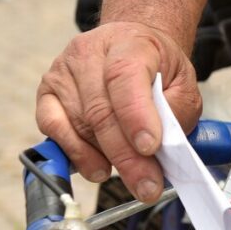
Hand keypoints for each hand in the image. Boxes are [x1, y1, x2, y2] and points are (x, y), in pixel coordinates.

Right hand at [36, 21, 201, 201]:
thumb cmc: (158, 68)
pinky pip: (53, 128)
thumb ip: (178, 110)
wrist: (131, 46)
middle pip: (101, 111)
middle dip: (127, 157)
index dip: (136, 116)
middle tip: (147, 185)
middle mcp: (89, 53)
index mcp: (129, 44)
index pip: (125, 77)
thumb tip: (162, 147)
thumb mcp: (183, 83)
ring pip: (79, 125)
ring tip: (133, 177)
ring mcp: (63, 72)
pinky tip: (98, 167)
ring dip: (105, 159)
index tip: (150, 147)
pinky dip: (76, 154)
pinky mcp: (47, 93)